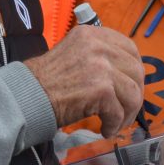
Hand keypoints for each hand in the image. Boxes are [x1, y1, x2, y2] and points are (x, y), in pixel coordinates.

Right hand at [24, 25, 143, 137]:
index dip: (134, 68)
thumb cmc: (46, 80)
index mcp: (92, 34)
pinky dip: (114, 124)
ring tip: (115, 123)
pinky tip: (104, 129)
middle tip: (127, 108)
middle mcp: (99, 46)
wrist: (27, 95)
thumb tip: (123, 74)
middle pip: (136, 70)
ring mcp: (101, 67)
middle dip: (135, 93)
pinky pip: (118, 112)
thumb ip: (97, 56)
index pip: (129, 47)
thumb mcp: (73, 53)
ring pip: (132, 93)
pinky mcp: (101, 90)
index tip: (132, 83)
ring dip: (127, 112)